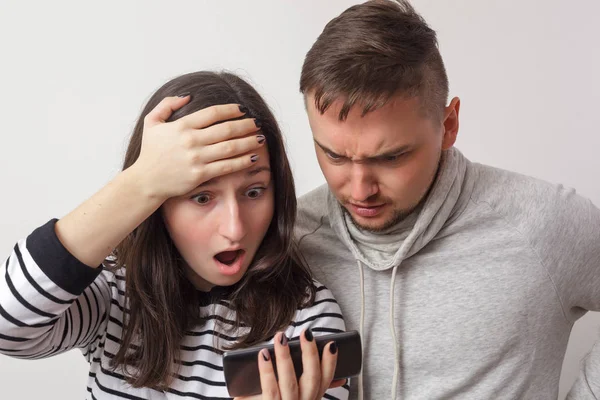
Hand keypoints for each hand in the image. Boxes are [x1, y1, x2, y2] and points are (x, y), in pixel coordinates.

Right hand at [132, 95, 263, 200]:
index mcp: (182, 126)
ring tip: (260, 138)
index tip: (242, 109)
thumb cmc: (151, 152)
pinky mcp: (200, 174)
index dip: (230, 109)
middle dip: (246, 125)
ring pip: (230, 147)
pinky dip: (242, 161)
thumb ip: (167, 105)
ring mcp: (196, 158)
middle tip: (257, 123)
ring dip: (248, 141)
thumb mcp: (151, 123)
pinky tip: (252, 157)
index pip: (213, 113)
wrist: (146, 181)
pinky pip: (227, 166)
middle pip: (226, 129)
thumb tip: (187, 96)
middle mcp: (191, 141)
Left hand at [235, 330, 340, 399]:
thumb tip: (341, 378)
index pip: (326, 381)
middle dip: (310, 354)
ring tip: (281, 337)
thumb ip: (315, 388)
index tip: (331, 344)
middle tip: (306, 333)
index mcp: (312, 399)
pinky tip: (263, 354)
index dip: (331, 363)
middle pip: (312, 380)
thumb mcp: (302, 398)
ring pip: (289, 383)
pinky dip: (267, 371)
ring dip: (286, 358)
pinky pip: (270, 390)